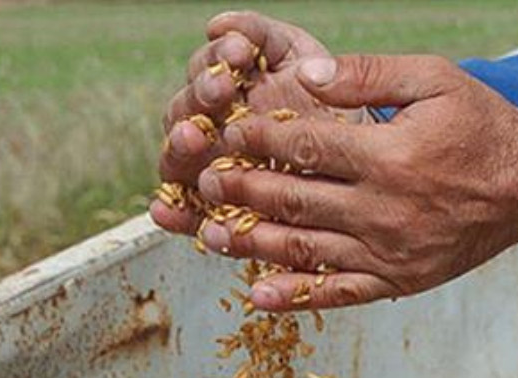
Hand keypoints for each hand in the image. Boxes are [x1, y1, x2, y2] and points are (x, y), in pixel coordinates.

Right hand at [153, 12, 360, 234]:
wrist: (353, 160)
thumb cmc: (324, 101)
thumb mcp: (299, 57)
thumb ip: (260, 34)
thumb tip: (218, 24)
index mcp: (224, 84)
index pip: (207, 67)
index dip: (218, 58)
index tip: (240, 52)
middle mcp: (209, 125)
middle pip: (186, 108)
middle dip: (200, 97)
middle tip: (219, 91)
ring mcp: (208, 166)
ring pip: (178, 157)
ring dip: (180, 146)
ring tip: (191, 139)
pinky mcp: (215, 207)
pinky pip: (188, 211)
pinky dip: (173, 212)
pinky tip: (163, 210)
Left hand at [190, 54, 517, 310]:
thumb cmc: (480, 126)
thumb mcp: (434, 80)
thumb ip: (367, 76)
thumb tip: (303, 74)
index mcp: (388, 156)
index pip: (304, 144)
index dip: (257, 136)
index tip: (224, 129)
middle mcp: (384, 209)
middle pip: (294, 199)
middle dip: (241, 189)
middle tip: (204, 180)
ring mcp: (388, 251)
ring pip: (305, 249)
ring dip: (251, 244)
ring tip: (208, 235)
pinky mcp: (397, 281)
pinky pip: (338, 293)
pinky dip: (296, 296)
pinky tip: (258, 295)